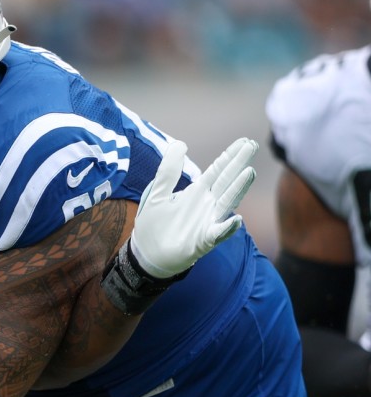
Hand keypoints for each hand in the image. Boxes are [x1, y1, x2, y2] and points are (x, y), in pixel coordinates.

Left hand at [129, 138, 256, 278]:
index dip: (229, 156)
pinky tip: (235, 219)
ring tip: (248, 173)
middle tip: (252, 146)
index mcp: (196, 192)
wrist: (146, 255)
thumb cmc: (154, 225)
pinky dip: (227, 228)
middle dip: (238, 164)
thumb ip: (168, 171)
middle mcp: (206, 205)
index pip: (217, 170)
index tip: (244, 141)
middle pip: (226, 181)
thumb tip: (180, 144)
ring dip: (238, 189)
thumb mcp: (158, 193)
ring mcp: (207, 222)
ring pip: (226, 203)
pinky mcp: (203, 241)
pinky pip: (218, 233)